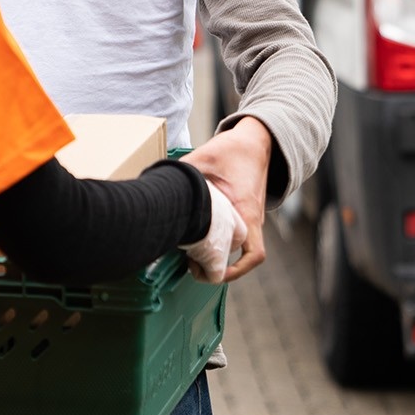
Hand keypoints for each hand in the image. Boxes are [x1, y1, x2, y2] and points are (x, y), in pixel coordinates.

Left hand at [183, 117, 271, 281]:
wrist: (257, 142)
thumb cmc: (234, 149)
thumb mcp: (205, 157)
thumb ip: (184, 172)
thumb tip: (158, 184)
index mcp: (246, 210)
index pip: (252, 253)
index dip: (233, 271)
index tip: (208, 273)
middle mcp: (253, 219)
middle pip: (235, 254)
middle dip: (213, 265)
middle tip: (186, 262)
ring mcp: (252, 218)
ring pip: (236, 248)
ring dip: (217, 255)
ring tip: (189, 254)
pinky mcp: (247, 214)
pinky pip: (238, 238)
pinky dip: (223, 245)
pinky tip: (202, 241)